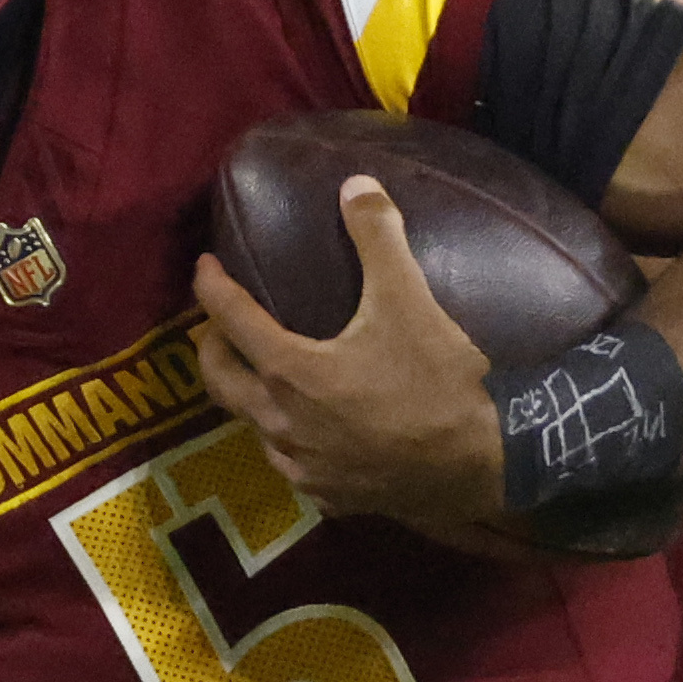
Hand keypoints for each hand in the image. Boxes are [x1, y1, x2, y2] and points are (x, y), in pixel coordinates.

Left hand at [191, 186, 509, 531]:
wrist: (478, 465)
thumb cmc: (436, 381)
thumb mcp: (409, 299)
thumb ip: (378, 238)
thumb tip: (356, 184)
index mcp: (288, 372)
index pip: (230, 319)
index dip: (211, 287)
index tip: (204, 266)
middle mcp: (280, 424)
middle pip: (220, 382)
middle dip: (211, 348)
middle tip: (217, 327)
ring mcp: (302, 467)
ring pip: (253, 428)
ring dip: (248, 397)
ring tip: (260, 376)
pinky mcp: (328, 497)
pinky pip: (291, 464)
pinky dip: (287, 439)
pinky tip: (307, 431)